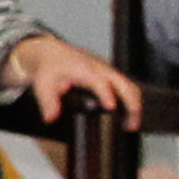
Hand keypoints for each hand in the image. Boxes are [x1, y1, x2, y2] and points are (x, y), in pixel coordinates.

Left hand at [6, 35, 140, 125]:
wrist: (52, 53)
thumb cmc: (49, 67)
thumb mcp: (43, 85)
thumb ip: (48, 102)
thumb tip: (51, 117)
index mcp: (83, 69)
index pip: (99, 81)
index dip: (106, 93)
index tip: (111, 106)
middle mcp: (99, 68)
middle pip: (124, 83)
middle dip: (131, 103)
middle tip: (130, 125)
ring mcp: (108, 70)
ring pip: (130, 85)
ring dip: (135, 104)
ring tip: (131, 125)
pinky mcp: (111, 74)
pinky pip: (127, 86)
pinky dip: (132, 101)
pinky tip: (128, 116)